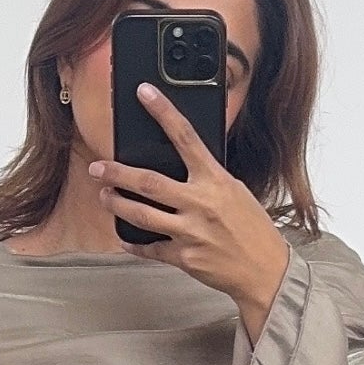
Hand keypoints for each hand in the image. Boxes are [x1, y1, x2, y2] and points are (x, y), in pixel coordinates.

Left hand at [89, 88, 291, 340]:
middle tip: (98, 167)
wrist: (266, 271)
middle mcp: (200, 203)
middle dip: (117, 173)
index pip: (186, 137)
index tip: (145, 93)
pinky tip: (124, 237)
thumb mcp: (235, 192)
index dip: (163, 112)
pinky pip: (150, 248)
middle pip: (148, 181)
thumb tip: (182, 165)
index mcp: (215, 180)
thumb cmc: (253, 229)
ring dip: (117, 204)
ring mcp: (190, 232)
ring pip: (141, 214)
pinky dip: (133, 243)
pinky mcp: (184, 257)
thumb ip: (208, 178)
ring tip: (104, 196)